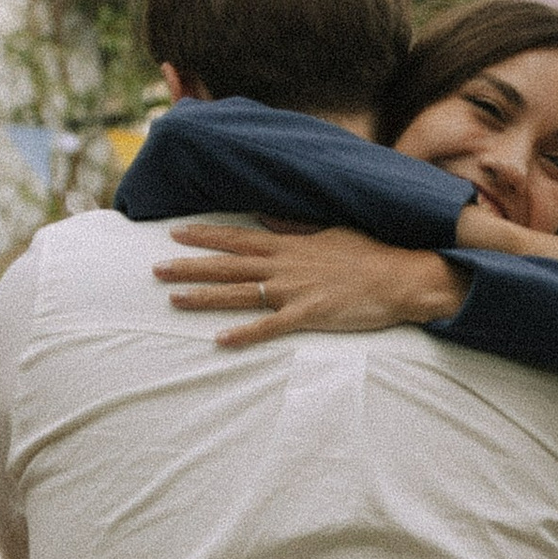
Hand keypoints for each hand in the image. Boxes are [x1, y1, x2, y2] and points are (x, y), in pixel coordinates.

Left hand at [156, 221, 464, 344]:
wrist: (401, 278)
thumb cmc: (370, 254)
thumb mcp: (330, 232)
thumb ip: (294, 227)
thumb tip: (265, 217)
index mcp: (290, 245)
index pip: (238, 238)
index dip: (205, 235)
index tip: (175, 232)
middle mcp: (285, 266)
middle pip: (228, 266)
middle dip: (190, 266)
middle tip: (156, 269)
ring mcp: (295, 291)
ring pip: (241, 294)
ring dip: (205, 297)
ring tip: (174, 300)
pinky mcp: (309, 315)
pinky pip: (270, 327)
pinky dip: (245, 334)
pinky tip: (220, 341)